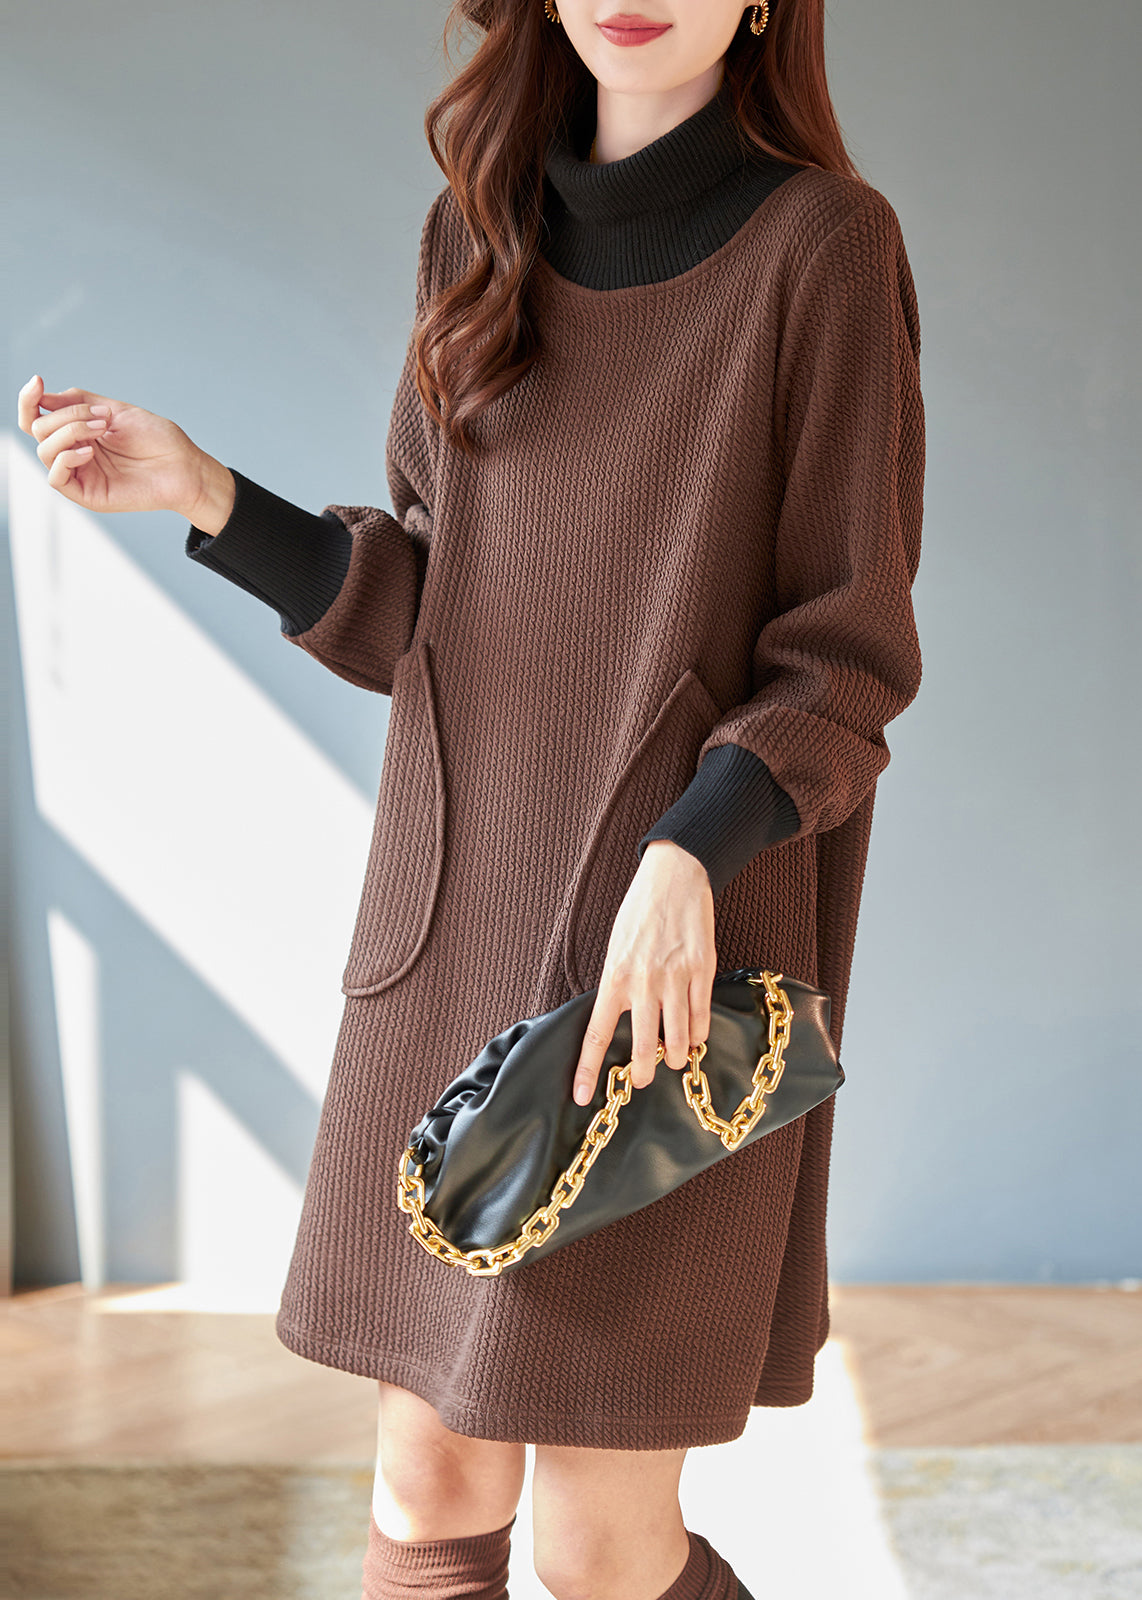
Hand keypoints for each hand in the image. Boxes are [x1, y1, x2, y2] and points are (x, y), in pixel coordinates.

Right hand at [16, 373, 223, 520]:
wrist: (185, 466)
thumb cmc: (158, 439)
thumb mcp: (116, 409)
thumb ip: (78, 401)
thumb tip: (43, 397)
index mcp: (79, 432)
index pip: (36, 418)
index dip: (29, 400)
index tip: (38, 381)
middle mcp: (75, 452)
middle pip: (39, 430)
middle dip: (67, 415)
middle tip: (102, 416)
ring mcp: (81, 474)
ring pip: (45, 451)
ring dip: (70, 431)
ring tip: (102, 428)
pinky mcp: (88, 495)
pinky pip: (56, 478)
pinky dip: (66, 459)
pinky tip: (90, 450)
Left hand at [571, 839, 716, 1105]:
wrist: (675, 876)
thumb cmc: (640, 912)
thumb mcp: (617, 948)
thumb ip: (618, 986)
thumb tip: (622, 1022)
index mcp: (614, 976)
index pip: (597, 1034)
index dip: (588, 1069)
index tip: (582, 1095)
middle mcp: (644, 982)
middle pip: (643, 1049)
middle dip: (643, 1074)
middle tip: (642, 1079)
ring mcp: (676, 979)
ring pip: (678, 1041)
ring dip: (675, 1057)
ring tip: (673, 1058)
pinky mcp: (703, 972)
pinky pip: (701, 1019)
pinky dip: (698, 1035)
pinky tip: (694, 1035)